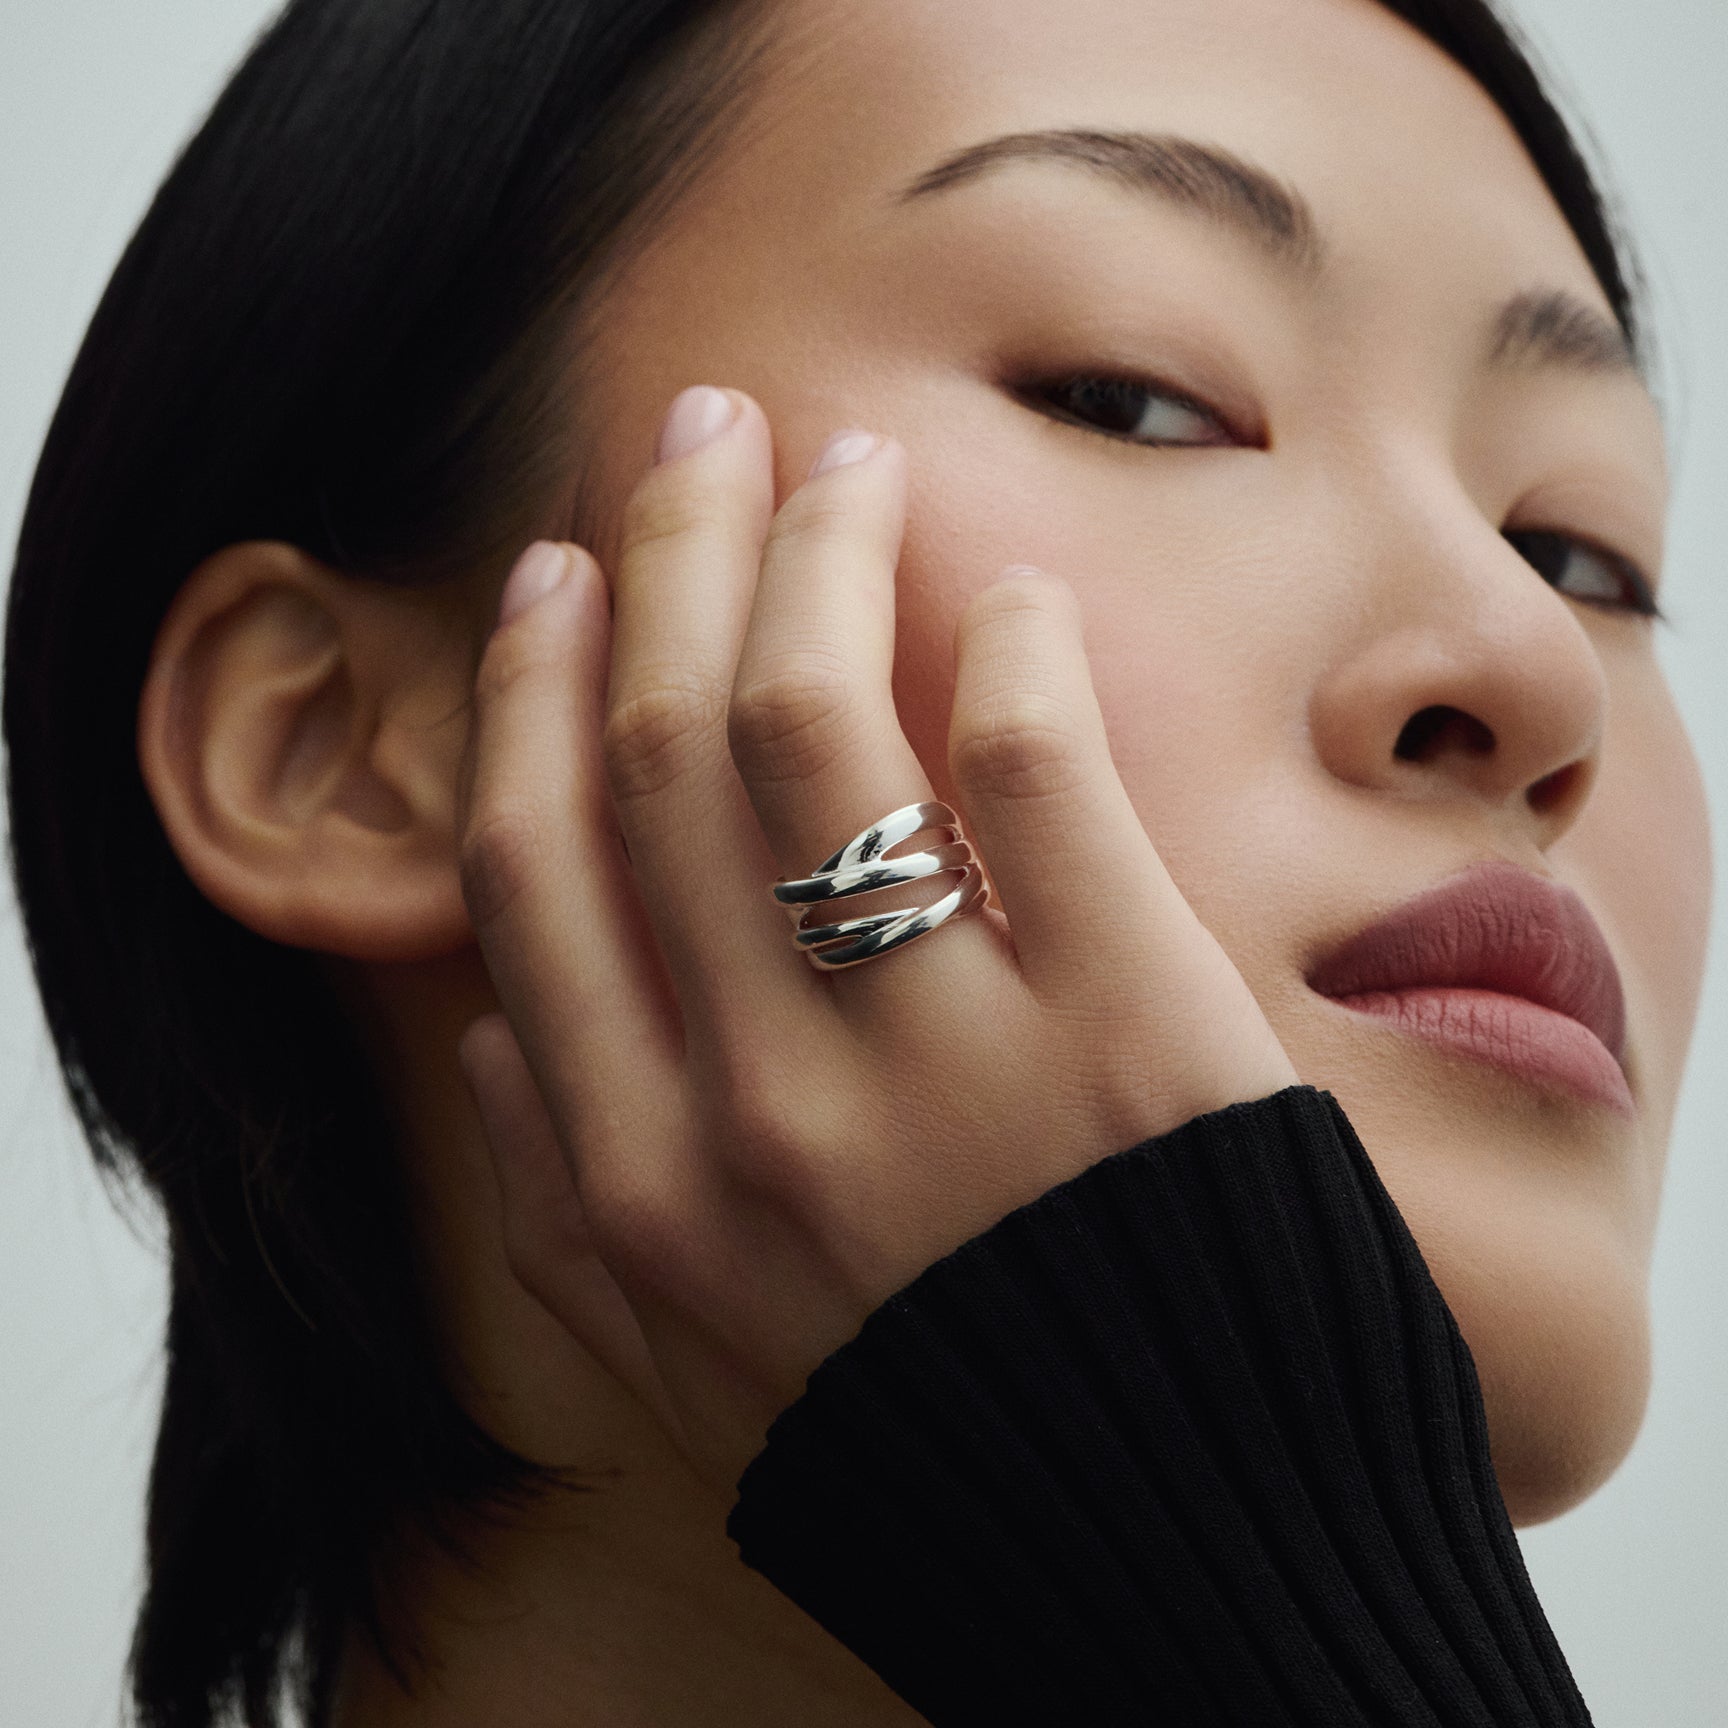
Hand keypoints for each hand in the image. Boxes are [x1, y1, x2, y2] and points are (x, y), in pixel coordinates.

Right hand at [456, 387, 1296, 1492]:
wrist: (1175, 1577)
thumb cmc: (936, 1449)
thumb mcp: (690, 1372)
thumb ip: (557, 1211)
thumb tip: (473, 1039)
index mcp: (641, 1180)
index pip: (535, 866)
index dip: (542, 690)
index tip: (571, 573)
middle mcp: (757, 1106)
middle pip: (665, 753)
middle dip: (669, 556)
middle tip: (697, 434)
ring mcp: (940, 1070)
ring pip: (817, 730)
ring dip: (815, 557)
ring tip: (843, 462)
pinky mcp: (1132, 1036)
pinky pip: (1032, 782)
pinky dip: (1012, 658)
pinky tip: (1014, 599)